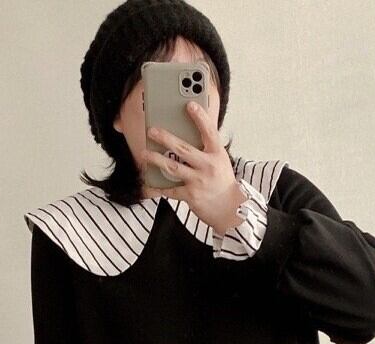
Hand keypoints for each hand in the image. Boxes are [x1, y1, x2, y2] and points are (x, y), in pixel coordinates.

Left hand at [143, 100, 245, 235]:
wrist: (230, 209)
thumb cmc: (221, 181)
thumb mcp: (220, 160)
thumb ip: (206, 147)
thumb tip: (186, 131)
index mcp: (217, 154)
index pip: (209, 131)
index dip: (200, 117)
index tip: (190, 104)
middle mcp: (208, 166)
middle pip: (183, 149)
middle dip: (165, 138)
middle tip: (151, 130)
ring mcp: (199, 181)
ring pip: (173, 167)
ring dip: (156, 160)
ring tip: (145, 153)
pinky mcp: (191, 195)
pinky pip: (170, 190)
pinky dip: (157, 189)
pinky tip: (147, 186)